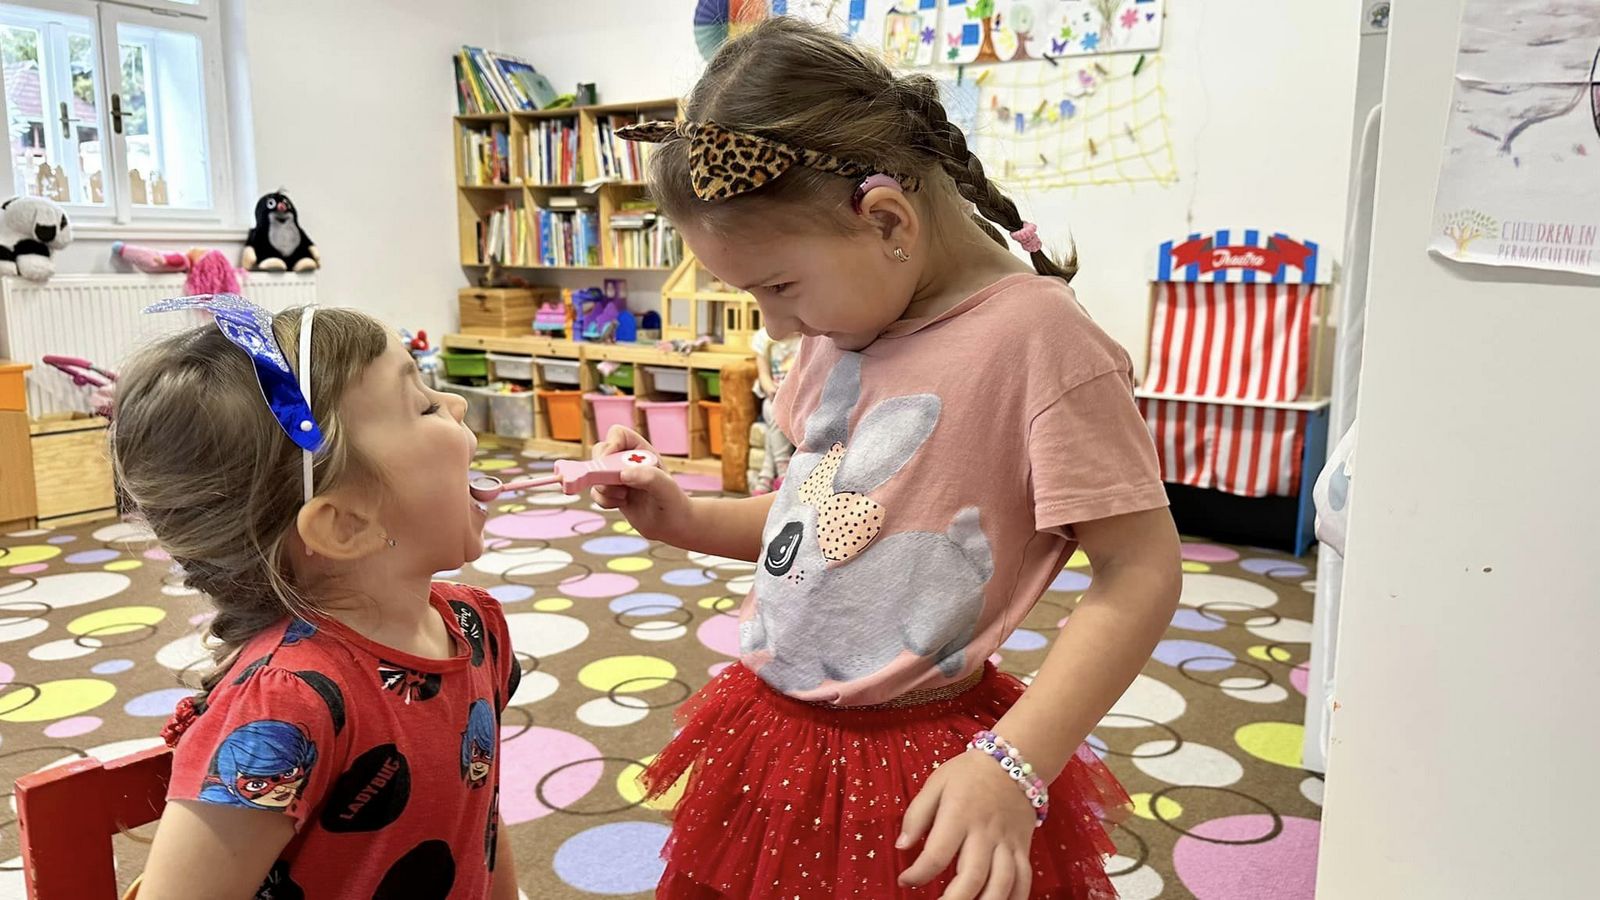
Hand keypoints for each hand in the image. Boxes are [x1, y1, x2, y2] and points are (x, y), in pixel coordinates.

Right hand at [590, 425, 692, 543]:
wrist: (672, 526)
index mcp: (642, 451)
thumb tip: (624, 474)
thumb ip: (650, 478)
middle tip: (615, 484)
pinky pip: (596, 492)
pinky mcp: (612, 493)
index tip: (611, 463)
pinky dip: (604, 501)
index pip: (618, 434)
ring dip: (604, 488)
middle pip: (600, 451)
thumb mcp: (667, 489)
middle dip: (601, 469)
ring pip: (594, 474)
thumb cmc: (674, 503)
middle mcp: (627, 461)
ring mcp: (618, 477)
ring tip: (624, 497)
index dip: (611, 444)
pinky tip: (622, 505)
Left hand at [898, 749, 1035, 899]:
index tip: (905, 880)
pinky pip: (1024, 879)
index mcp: (960, 814)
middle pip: (972, 875)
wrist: (1015, 759)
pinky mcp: (1023, 848)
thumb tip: (902, 846)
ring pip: (1002, 882)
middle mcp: (986, 831)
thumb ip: (917, 815)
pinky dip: (1014, 899)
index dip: (918, 873)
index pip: (938, 853)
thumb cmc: (969, 773)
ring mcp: (1008, 842)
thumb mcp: (936, 782)